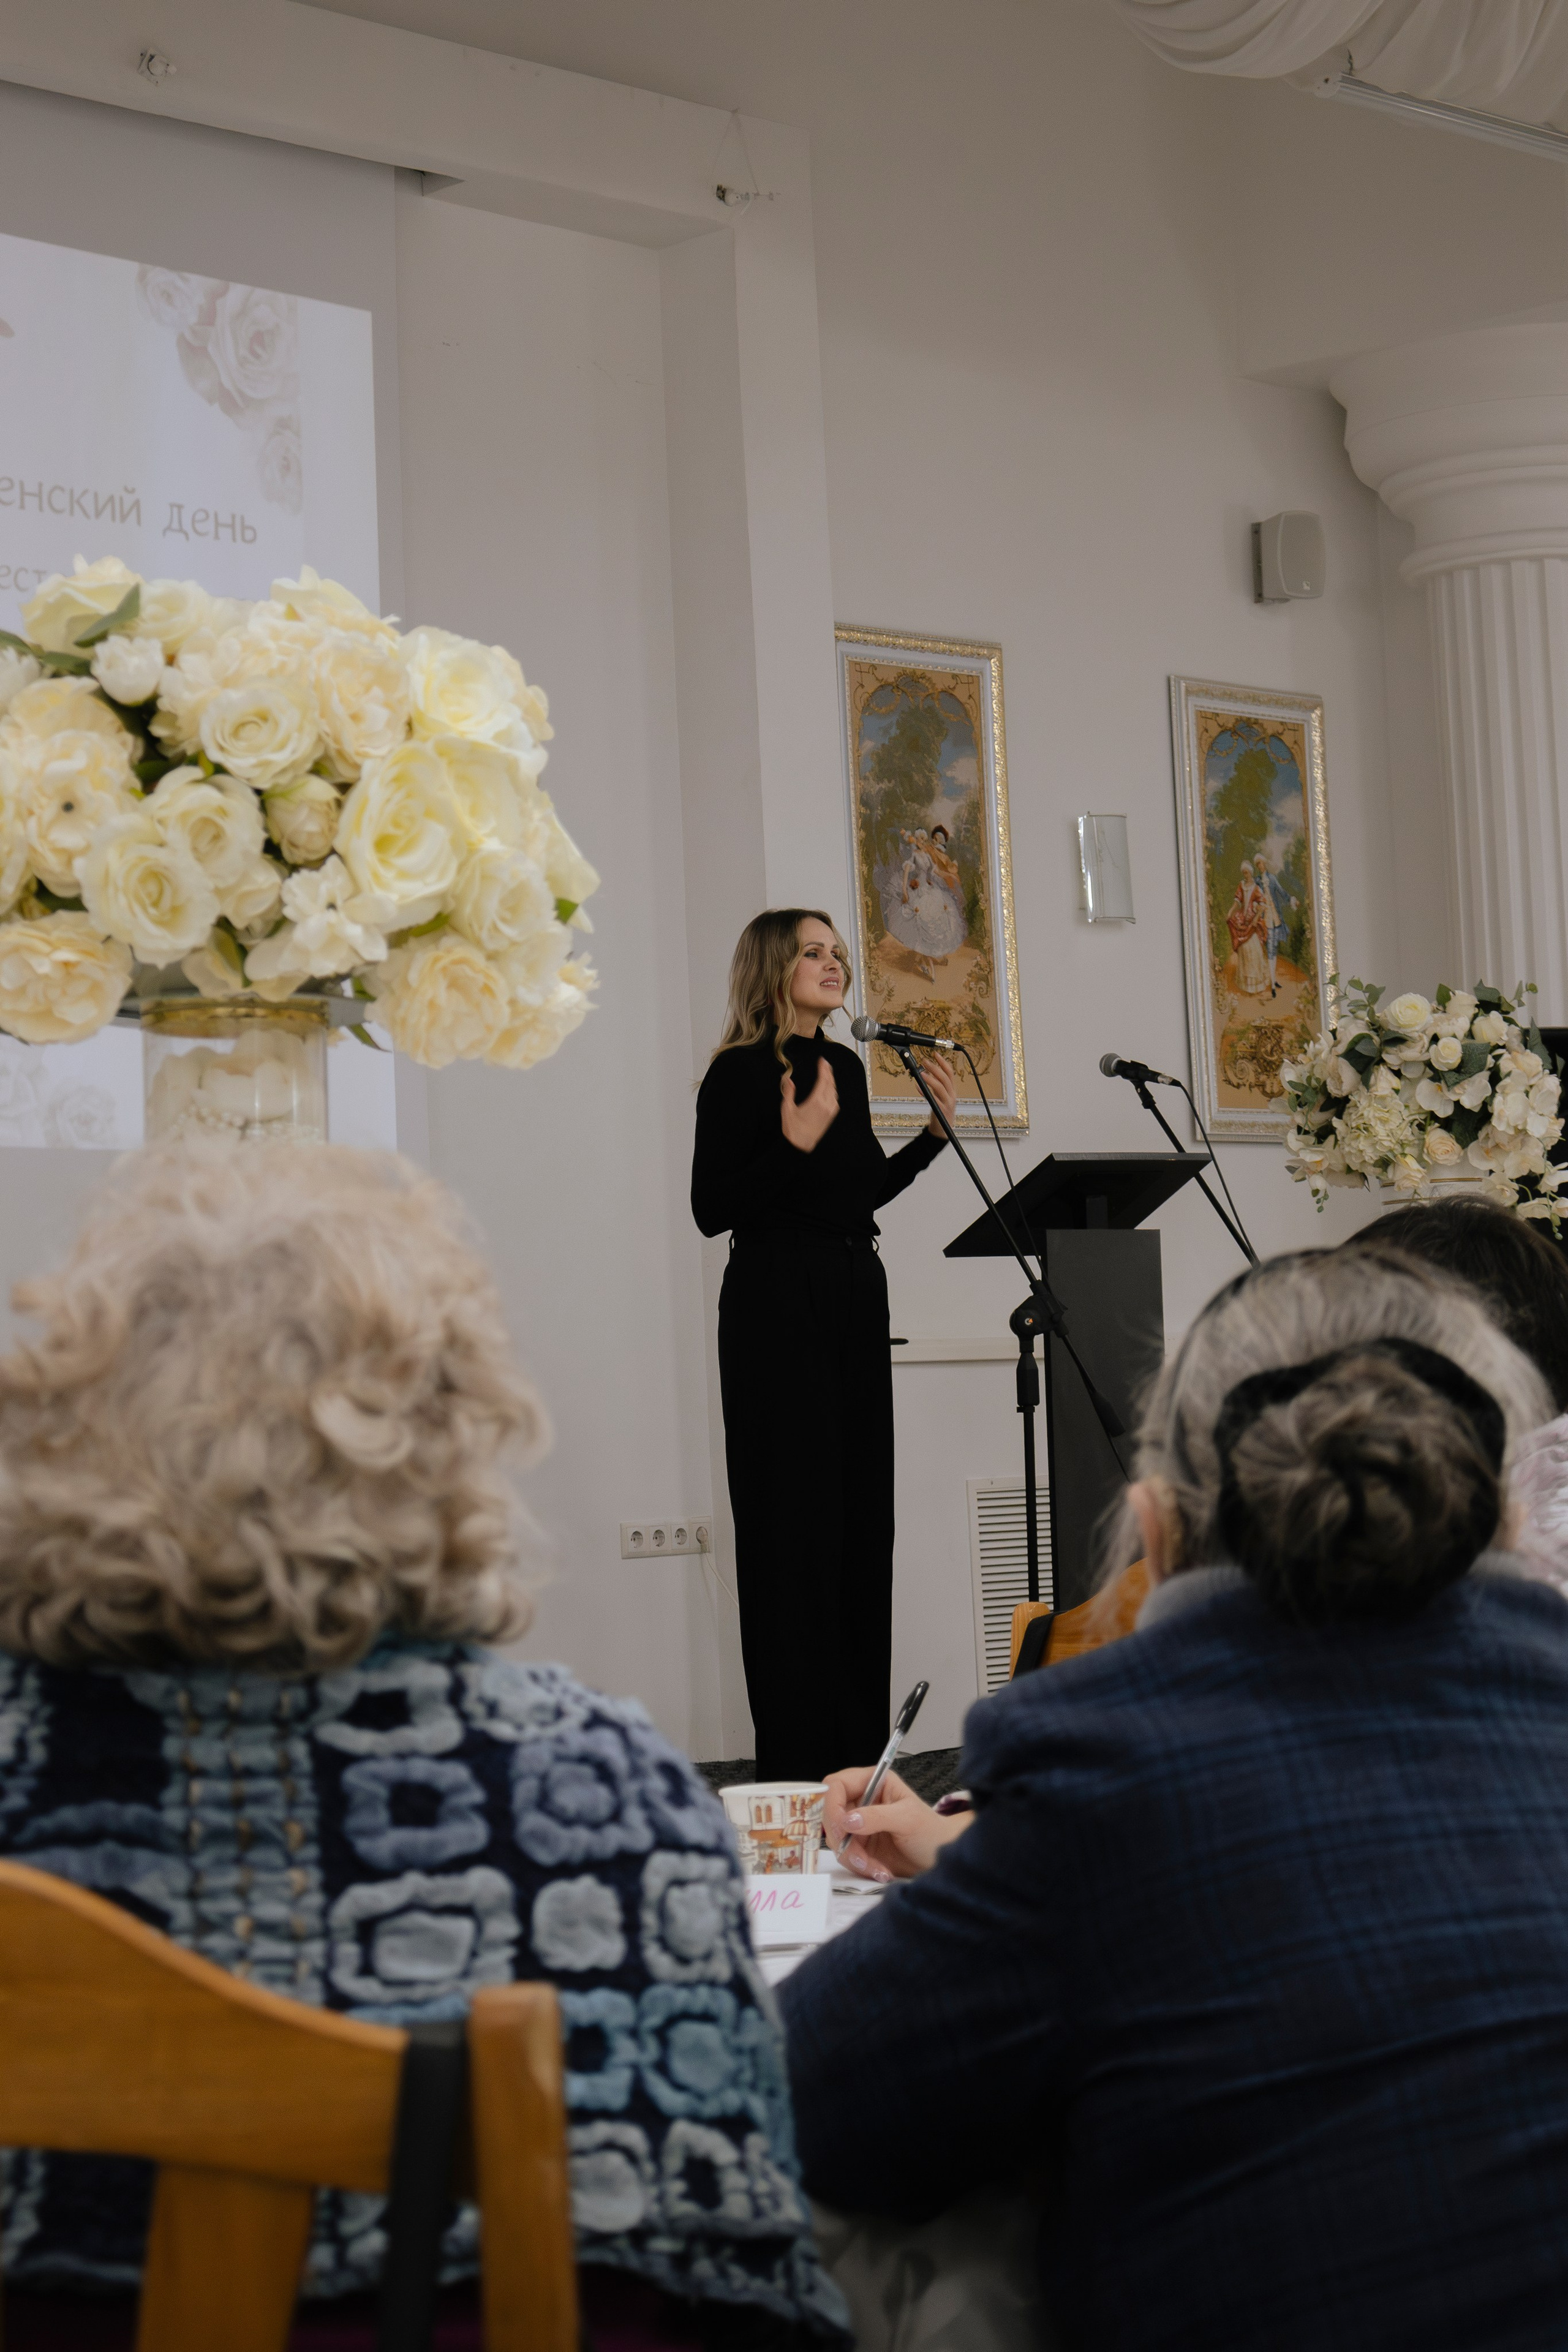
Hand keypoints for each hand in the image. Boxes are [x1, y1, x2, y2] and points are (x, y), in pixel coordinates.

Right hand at [781, 1057, 838, 1152]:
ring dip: (831, 1080)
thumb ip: (788, 1093)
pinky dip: (832, 1090)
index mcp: (816, 1102)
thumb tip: (789, 1080)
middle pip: (830, 1084)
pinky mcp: (831, 1116)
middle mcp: (826, 1105)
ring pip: (834, 1091)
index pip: (823, 1080)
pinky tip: (829, 1088)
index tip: (822, 1061)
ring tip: (827, 1073)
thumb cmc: (793, 1130)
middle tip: (825, 1063)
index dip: (823, 1069)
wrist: (800, 1146)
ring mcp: (830, 1111)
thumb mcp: (787, 1109)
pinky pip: (835, 1099)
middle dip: (828, 1072)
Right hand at [822, 1763, 971, 1881]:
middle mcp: (862, 1800)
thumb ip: (877, 1816)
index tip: (842, 1827)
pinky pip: (845, 1855)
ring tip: (876, 1867)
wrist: (940, 1860)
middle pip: (830, 1813)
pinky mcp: (858, 1845)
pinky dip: (858, 1866)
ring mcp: (858, 1824)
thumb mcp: (907, 1819)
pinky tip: (879, 1870)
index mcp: (874, 1782)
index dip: (832, 1804)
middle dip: (842, 1838)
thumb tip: (848, 1819)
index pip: (837, 1785)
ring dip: (852, 1857)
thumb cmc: (931, 1832)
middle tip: (859, 1856)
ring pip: (836, 1838)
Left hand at [920, 1051, 957, 1137]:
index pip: (950, 1073)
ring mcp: (947, 1102)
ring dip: (930, 1078)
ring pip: (940, 1087)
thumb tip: (928, 1071)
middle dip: (935, 1068)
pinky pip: (933, 1099)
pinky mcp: (941, 1110)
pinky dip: (925, 1092)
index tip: (935, 1054)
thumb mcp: (940, 1095)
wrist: (943, 1129)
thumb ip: (936, 1084)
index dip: (943, 1062)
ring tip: (921, 1072)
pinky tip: (918, 1087)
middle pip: (945, 1078)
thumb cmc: (941, 1110)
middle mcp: (951, 1095)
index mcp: (952, 1090)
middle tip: (924, 1061)